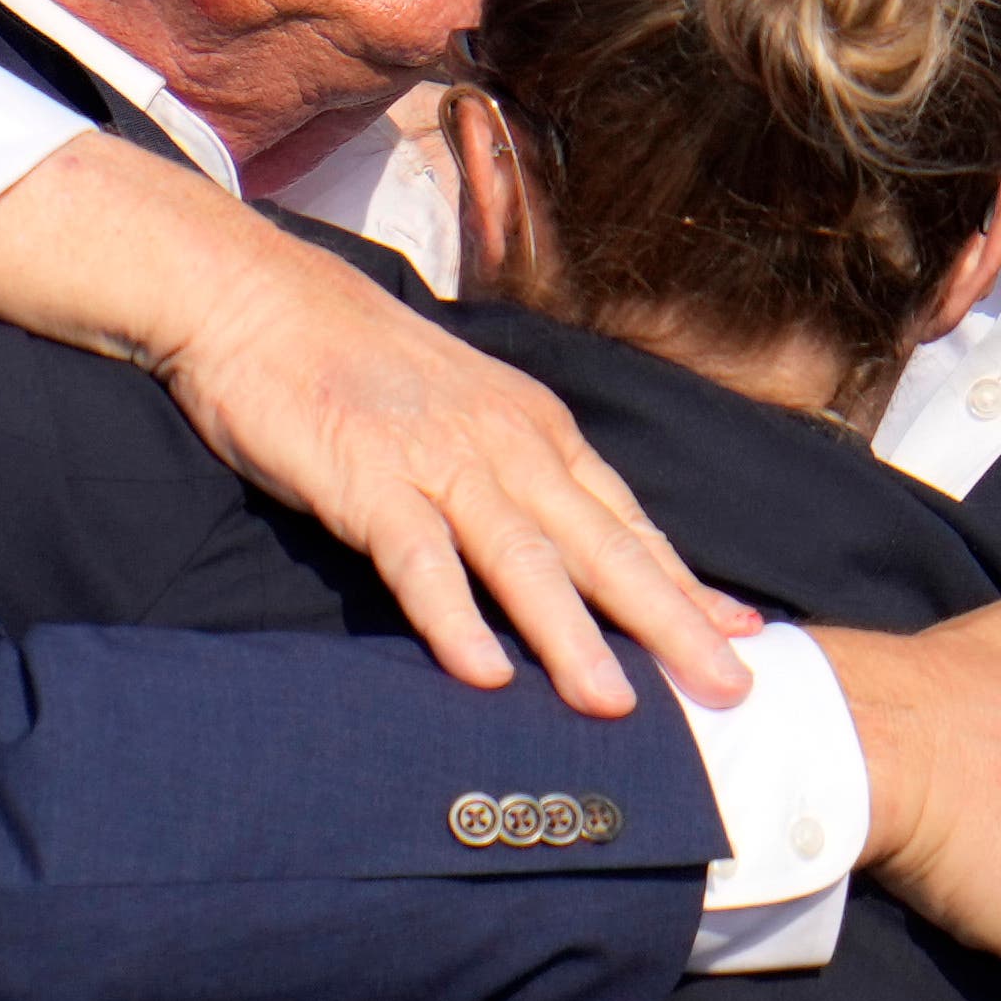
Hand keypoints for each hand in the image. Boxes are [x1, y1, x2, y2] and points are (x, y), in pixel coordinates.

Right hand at [0, 136, 740, 717]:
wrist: (256, 297)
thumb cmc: (356, 366)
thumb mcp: (462, 414)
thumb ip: (517, 481)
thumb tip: (568, 553)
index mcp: (537, 432)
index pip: (626, 522)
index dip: (685, 584)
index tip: (744, 637)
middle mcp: (505, 445)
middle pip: (602, 547)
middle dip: (671, 622)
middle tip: (729, 688)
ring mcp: (437, 459)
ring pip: (523, 559)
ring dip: (572, 634)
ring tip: (616, 703)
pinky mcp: (366, 477)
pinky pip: (419, 557)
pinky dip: (453, 614)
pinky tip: (482, 672)